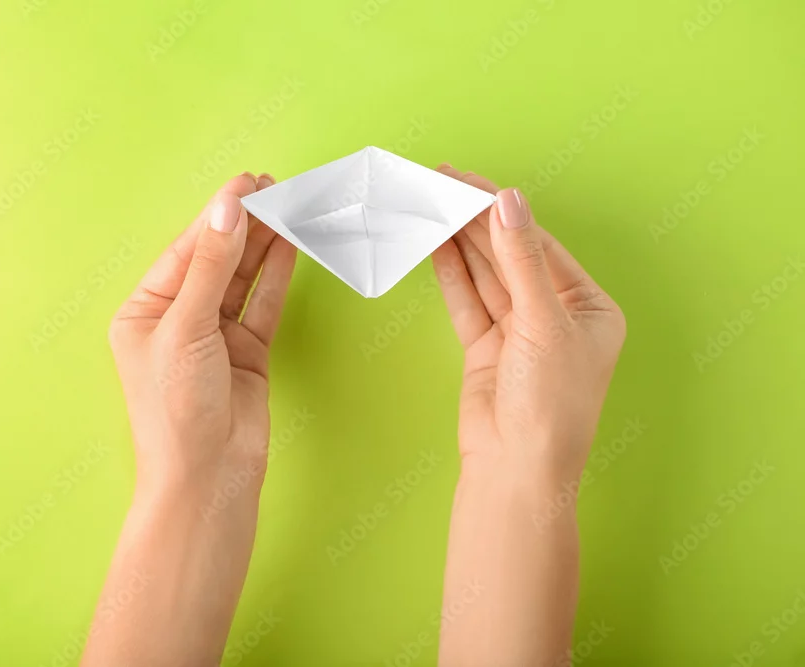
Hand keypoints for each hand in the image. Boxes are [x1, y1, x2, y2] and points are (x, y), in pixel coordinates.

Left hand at [84, 173, 295, 666]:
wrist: (208, 478)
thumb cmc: (177, 410)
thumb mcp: (187, 328)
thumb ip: (211, 266)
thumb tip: (227, 207)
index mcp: (145, 310)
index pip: (187, 250)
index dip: (218, 215)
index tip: (249, 183)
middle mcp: (178, 318)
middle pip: (216, 258)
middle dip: (245, 223)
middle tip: (276, 187)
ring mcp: (215, 334)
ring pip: (243, 277)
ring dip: (265, 243)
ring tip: (290, 205)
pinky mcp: (248, 351)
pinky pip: (263, 302)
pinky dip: (278, 274)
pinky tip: (291, 243)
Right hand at [431, 166, 625, 483]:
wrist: (517, 470)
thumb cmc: (550, 406)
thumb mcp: (542, 323)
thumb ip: (520, 259)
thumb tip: (509, 201)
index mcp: (587, 306)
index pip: (538, 244)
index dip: (502, 211)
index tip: (468, 182)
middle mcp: (554, 315)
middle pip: (509, 255)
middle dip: (475, 221)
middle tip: (440, 184)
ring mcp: (518, 332)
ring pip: (485, 275)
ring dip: (459, 242)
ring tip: (430, 205)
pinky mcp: (487, 348)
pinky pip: (468, 301)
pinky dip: (451, 274)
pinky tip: (435, 244)